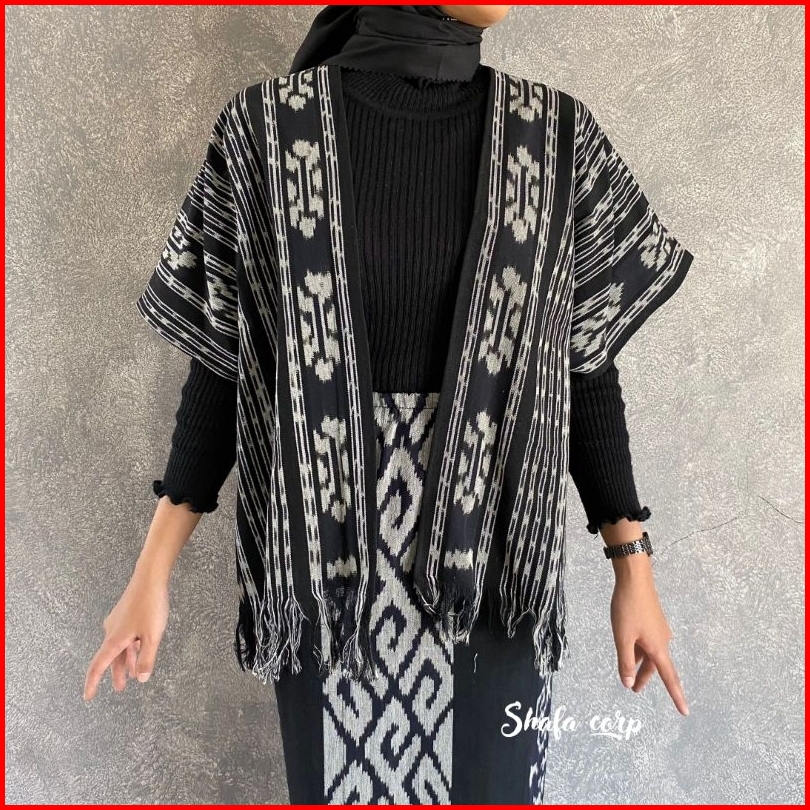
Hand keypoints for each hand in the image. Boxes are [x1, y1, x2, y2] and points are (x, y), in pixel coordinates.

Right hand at [83, 569, 169, 701]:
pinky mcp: (126, 614)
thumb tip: (142, 678)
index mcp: (114, 639)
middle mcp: (112, 631)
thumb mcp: (152, 636)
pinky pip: (126, 636)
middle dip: (116, 673)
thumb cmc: (151, 605)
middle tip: (121, 688)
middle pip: (111, 658)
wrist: (150, 577)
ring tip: (133, 675)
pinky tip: (140, 650)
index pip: (98, 666)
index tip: (88, 697)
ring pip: (120, 647)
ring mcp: (118, 622)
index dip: (92, 683)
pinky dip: (131, 647)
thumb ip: (147, 658)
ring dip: (126, 661)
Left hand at [609, 555, 689, 715]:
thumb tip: (628, 683)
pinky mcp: (652, 621)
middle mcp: (662, 640)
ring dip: (639, 663)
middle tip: (633, 689)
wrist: (634, 578)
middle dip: (644, 678)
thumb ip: (625, 662)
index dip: (676, 696)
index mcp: (658, 647)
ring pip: (649, 653)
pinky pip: (647, 641)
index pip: (669, 678)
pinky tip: (628, 649)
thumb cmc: (628, 607)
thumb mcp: (622, 637)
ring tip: (627, 672)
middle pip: (655, 666)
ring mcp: (658, 630)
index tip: (685, 712)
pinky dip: (638, 649)